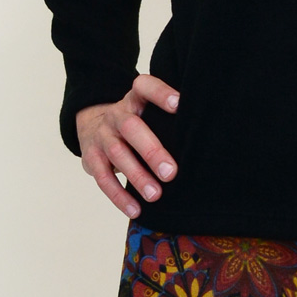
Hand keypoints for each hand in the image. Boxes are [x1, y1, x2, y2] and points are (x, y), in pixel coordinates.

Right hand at [76, 73, 179, 217]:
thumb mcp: (147, 111)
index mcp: (134, 99)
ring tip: (155, 195)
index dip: (160, 93)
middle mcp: (116, 115)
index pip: (144, 87)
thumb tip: (204, 140)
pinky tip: (136, 210)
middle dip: (151, 150)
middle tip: (171, 172)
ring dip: (137, 176)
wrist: (92, 124)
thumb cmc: (136, 122)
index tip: (179, 104)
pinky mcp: (91, 157)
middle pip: (131, 127)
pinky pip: (103, 178)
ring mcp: (102, 135)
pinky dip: (119, 196)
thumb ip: (167, 119)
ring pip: (117, 154)